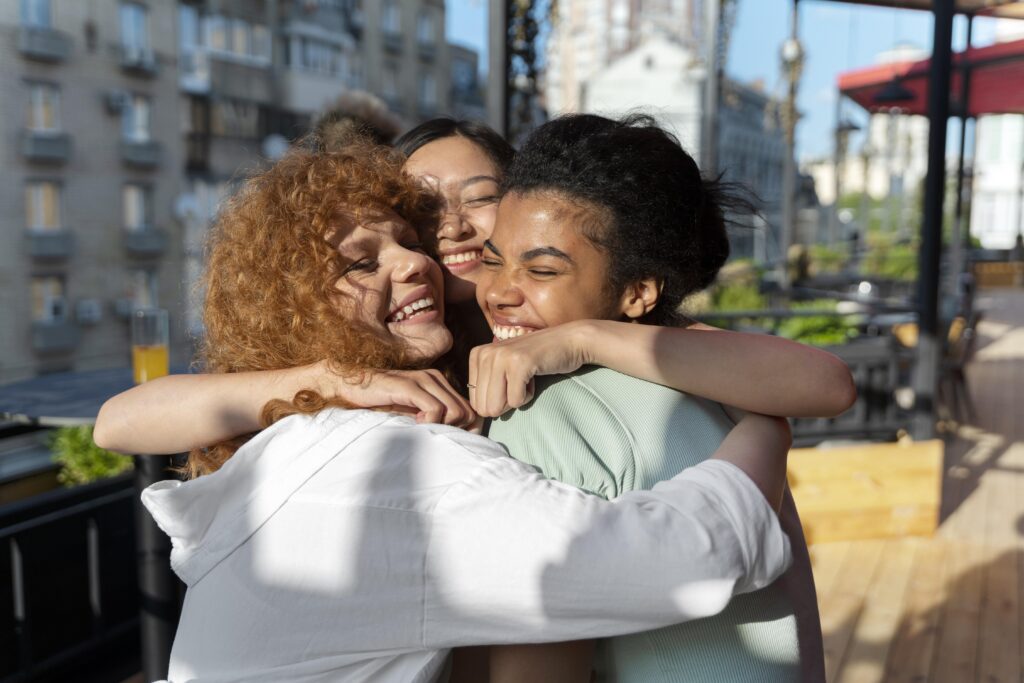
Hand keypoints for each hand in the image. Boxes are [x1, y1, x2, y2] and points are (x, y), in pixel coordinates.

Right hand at [311, 363, 475, 427]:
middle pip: (467, 412)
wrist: (347, 387)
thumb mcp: (410, 414)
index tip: (444, 439)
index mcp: (439, 384)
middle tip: (432, 434)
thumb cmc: (378, 404)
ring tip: (421, 429)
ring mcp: (423, 380)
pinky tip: (415, 425)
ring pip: (455, 411)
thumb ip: (432, 421)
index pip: (471, 410)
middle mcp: (435, 378)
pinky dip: (430, 422)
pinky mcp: (409, 385)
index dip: (464, 430)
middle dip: (455, 430)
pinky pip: (436, 409)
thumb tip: (456, 440)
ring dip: (442, 426)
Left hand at [468, 321, 592, 417]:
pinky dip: (529, 396)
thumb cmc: (536, 359)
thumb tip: (477, 415)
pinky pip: (516, 401)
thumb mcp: (503, 367)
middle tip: (519, 382)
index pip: (475, 402)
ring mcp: (501, 357)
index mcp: (477, 355)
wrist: (568, 341)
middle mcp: (485, 353)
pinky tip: (534, 376)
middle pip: (485, 407)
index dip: (497, 401)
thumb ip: (486, 385)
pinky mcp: (519, 364)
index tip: (510, 381)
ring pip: (496, 406)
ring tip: (525, 377)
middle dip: (505, 403)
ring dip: (516, 399)